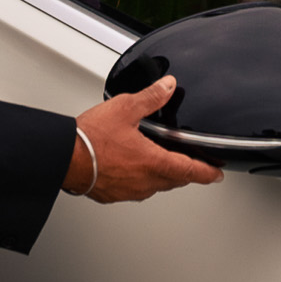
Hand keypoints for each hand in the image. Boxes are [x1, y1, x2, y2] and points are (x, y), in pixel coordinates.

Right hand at [70, 75, 224, 201]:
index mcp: (152, 162)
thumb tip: (168, 86)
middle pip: (174, 181)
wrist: (64, 157)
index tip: (216, 175)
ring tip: (160, 164)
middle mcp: (143, 181)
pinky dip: (139, 181)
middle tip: (191, 168)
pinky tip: (132, 169)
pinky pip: (134, 190)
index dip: (207, 173)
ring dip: (162, 177)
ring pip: (155, 187)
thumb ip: (151, 97)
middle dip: (185, 174)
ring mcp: (128, 190)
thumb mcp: (125, 108)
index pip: (189, 171)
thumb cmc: (90, 138)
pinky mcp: (112, 195)